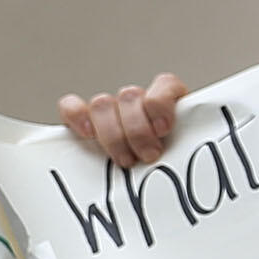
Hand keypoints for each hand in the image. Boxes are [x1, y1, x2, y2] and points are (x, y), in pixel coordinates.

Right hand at [59, 76, 185, 165]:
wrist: (163, 174)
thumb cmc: (172, 162)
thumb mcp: (185, 152)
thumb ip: (186, 145)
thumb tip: (188, 158)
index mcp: (168, 99)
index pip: (164, 84)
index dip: (160, 104)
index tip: (163, 129)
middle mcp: (137, 100)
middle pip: (129, 96)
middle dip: (138, 130)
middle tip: (148, 155)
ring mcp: (111, 108)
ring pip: (102, 104)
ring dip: (113, 134)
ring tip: (126, 160)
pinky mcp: (86, 121)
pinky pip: (70, 106)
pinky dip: (76, 116)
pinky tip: (87, 134)